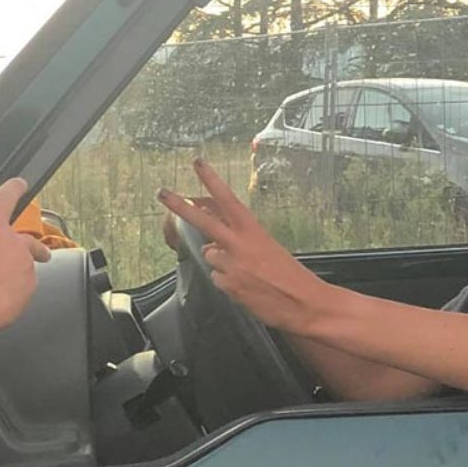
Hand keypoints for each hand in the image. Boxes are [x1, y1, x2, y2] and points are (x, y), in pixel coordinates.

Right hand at [0, 178, 51, 340]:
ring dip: (15, 277)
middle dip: (35, 248)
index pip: (5, 198)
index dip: (14, 189)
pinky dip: (14, 294)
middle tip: (41, 254)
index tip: (20, 184)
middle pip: (29, 242)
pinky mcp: (29, 289)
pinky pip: (23, 290)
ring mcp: (24, 267)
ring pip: (24, 270)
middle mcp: (13, 244)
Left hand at [158, 159, 329, 334]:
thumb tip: (211, 245)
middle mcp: (240, 245)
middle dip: (180, 206)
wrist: (305, 303)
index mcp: (254, 231)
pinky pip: (217, 280)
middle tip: (161, 193)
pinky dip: (228, 283)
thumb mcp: (268, 249)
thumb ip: (239, 242)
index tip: (197, 163)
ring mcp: (232, 266)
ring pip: (210, 256)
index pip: (228, 200)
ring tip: (247, 273)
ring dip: (221, 262)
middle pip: (203, 221)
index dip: (212, 180)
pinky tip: (246, 288)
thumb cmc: (291, 276)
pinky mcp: (230, 287)